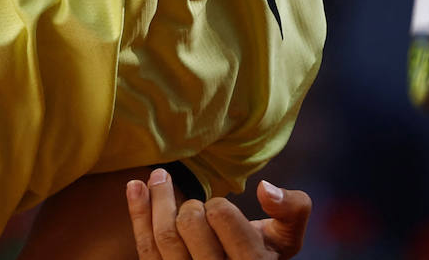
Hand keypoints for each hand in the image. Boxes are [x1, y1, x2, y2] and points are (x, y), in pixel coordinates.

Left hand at [127, 168, 311, 259]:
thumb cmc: (262, 252)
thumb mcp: (287, 236)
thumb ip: (293, 209)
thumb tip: (266, 188)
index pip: (221, 217)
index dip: (218, 205)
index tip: (219, 205)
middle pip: (188, 225)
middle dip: (189, 205)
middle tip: (194, 202)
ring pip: (163, 238)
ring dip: (158, 200)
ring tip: (159, 177)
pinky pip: (145, 248)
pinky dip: (138, 213)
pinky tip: (136, 186)